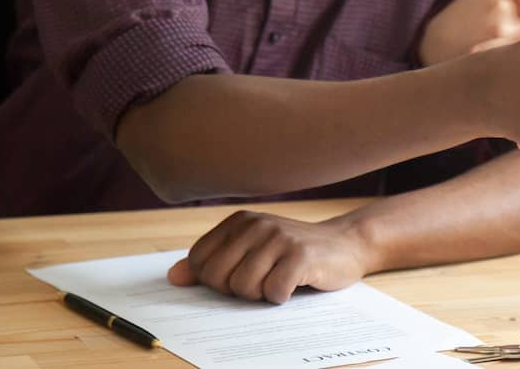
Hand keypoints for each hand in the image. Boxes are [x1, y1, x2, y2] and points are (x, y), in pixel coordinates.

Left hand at [167, 211, 371, 303]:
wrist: (346, 244)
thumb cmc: (293, 253)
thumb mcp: (250, 252)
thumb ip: (212, 262)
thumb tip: (173, 277)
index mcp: (239, 221)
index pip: (199, 261)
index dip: (215, 280)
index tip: (240, 275)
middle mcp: (257, 224)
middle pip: (218, 278)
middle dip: (237, 290)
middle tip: (263, 281)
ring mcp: (279, 238)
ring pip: (243, 288)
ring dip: (261, 295)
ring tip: (280, 280)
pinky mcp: (301, 255)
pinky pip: (273, 292)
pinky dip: (282, 297)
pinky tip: (295, 284)